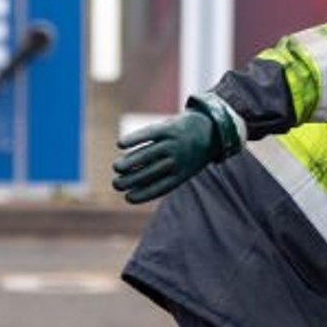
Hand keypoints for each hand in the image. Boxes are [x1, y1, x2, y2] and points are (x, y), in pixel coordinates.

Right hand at [111, 94, 241, 203]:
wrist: (210, 128)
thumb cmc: (191, 153)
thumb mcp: (185, 168)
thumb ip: (163, 176)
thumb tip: (134, 185)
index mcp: (183, 173)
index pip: (161, 186)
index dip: (144, 194)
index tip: (128, 198)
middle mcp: (178, 158)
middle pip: (151, 171)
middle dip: (132, 180)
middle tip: (115, 185)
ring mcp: (173, 142)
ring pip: (148, 154)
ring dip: (130, 161)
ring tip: (116, 168)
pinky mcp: (168, 127)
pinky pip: (149, 134)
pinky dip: (134, 138)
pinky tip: (120, 144)